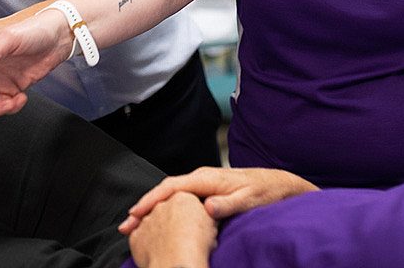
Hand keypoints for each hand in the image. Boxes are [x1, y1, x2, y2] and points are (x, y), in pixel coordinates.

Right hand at [120, 167, 317, 233]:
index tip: (136, 213)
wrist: (277, 185)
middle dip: (144, 207)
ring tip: (135, 226)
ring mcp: (202, 183)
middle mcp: (201, 178)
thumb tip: (206, 208)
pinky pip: (179, 199)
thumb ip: (228, 204)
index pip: (171, 187)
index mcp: (206, 178)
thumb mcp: (248, 200)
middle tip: (126, 226)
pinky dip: (164, 209)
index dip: (152, 200)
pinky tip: (158, 221)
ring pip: (170, 195)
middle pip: (165, 191)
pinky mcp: (206, 191)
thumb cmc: (264, 193)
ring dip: (152, 209)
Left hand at [127, 191, 215, 267]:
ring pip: (152, 225)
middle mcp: (161, 205)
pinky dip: (146, 245)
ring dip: (158, 233)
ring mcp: (146, 220)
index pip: (184, 202)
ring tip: (170, 249)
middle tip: (182, 237)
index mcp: (181, 197)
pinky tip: (158, 254)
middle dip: (172, 221)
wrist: (178, 261)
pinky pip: (140, 239)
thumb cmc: (197, 243)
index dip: (189, 214)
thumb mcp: (212, 222)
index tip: (193, 225)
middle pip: (166, 211)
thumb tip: (206, 215)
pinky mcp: (135, 237)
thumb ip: (205, 214)